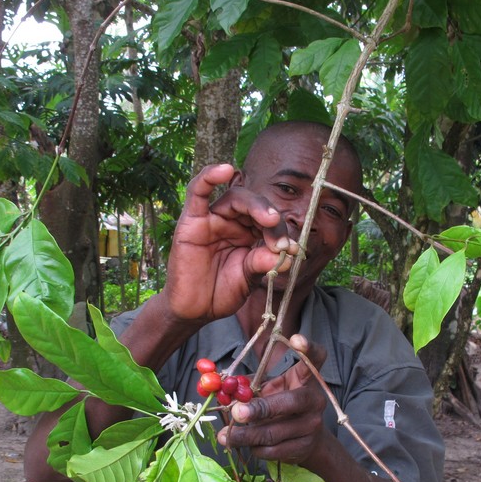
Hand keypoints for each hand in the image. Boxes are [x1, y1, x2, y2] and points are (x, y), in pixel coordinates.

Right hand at [161, 164, 297, 322]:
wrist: (195, 311)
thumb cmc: (221, 292)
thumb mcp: (249, 278)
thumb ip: (263, 263)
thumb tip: (289, 256)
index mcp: (248, 233)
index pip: (267, 221)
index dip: (280, 231)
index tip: (289, 250)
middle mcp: (231, 222)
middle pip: (254, 205)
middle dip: (271, 218)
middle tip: (280, 238)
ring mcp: (211, 219)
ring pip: (234, 198)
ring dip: (255, 205)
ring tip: (269, 218)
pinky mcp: (191, 221)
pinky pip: (198, 192)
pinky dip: (210, 177)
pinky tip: (225, 169)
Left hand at [217, 335, 329, 465]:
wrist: (308, 441)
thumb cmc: (282, 407)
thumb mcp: (271, 389)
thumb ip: (251, 385)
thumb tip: (219, 385)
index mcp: (307, 379)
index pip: (316, 358)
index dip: (308, 348)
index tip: (295, 339)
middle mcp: (315, 400)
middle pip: (291, 402)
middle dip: (261, 409)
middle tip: (236, 412)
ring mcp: (312, 426)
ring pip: (275, 433)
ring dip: (246, 435)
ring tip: (224, 436)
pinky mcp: (303, 447)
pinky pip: (273, 450)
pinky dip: (254, 448)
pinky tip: (244, 445)